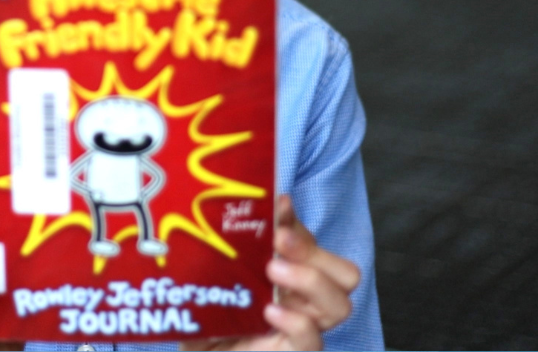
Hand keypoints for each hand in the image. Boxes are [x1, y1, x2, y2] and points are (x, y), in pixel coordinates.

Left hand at [181, 195, 359, 350]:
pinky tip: (270, 310)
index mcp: (289, 274)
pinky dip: (297, 322)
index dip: (298, 226)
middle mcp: (303, 301)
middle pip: (345, 274)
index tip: (277, 210)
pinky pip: (313, 341)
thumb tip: (277, 201)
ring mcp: (301, 330)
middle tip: (279, 240)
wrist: (193, 351)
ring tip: (272, 270)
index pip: (313, 244)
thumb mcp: (222, 269)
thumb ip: (248, 238)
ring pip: (340, 305)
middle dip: (313, 251)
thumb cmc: (208, 309)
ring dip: (310, 280)